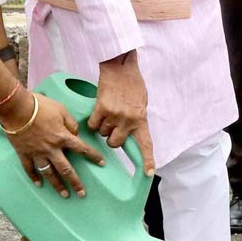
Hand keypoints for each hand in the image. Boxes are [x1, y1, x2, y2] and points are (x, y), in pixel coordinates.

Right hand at [0, 91, 102, 197]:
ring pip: (49, 174)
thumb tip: (75, 133)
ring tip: (64, 194)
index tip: (102, 164)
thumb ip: (71, 123)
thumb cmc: (40, 106)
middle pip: (66, 170)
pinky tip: (39, 184)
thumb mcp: (61, 110)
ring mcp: (37, 153)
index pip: (82, 149)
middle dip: (75, 183)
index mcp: (62, 137)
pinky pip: (29, 169)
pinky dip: (34, 177)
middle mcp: (52, 149)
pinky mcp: (24, 154)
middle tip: (82, 194)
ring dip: (57, 185)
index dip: (94, 156)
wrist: (16, 108)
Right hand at [90, 52, 155, 175]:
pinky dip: (93, 121)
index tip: (148, 173)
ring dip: (103, 126)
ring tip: (107, 112)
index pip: (145, 144)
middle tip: (112, 126)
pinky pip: (93, 125)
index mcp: (141, 119)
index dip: (147, 160)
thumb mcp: (141, 104)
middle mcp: (128, 120)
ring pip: (103, 133)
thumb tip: (128, 133)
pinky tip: (98, 111)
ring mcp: (115, 115)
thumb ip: (136, 120)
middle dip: (112, 138)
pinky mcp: (101, 108)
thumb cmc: (131, 84)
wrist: (120, 67)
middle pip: (115, 143)